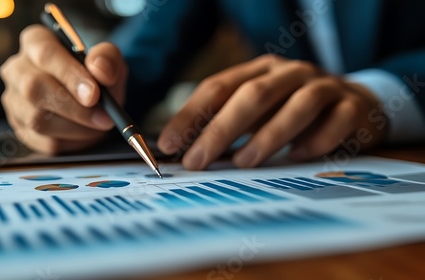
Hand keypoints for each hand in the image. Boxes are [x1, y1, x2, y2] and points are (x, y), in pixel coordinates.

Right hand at [0, 25, 127, 153]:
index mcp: (35, 42)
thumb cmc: (97, 76)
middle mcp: (17, 69)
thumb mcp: (109, 60)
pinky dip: (71, 142)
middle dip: (74, 107)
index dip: (69, 75)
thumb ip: (107, 59)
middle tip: (104, 117)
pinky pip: (43, 142)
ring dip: (76, 127)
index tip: (94, 94)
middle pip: (35, 88)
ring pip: (37, 119)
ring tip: (99, 124)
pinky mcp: (21, 128)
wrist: (94, 102)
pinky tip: (86, 133)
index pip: (44, 54)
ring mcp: (14, 101)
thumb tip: (100, 71)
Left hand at [157, 54, 387, 169]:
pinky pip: (335, 122)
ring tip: (243, 162)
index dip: (191, 114)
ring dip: (268, 136)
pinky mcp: (352, 107)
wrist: (355, 104)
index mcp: (260, 70)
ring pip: (297, 105)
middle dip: (221, 129)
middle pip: (253, 95)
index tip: (169, 143)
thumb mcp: (257, 113)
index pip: (218, 87)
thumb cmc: (292, 111)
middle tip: (197, 161)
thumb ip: (226, 125)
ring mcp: (325, 87)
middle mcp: (290, 73)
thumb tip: (185, 151)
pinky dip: (315, 142)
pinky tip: (298, 158)